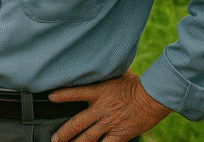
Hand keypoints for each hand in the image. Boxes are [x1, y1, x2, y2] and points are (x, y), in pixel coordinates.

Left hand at [49, 70, 171, 141]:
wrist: (153, 97)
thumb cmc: (137, 84)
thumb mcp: (116, 74)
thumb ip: (104, 76)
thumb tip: (99, 68)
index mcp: (98, 92)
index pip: (74, 93)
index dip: (61, 95)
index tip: (50, 97)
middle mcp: (100, 109)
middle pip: (76, 123)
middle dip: (64, 133)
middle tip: (54, 139)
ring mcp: (109, 123)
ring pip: (88, 138)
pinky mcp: (120, 134)